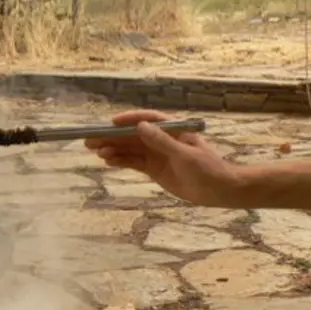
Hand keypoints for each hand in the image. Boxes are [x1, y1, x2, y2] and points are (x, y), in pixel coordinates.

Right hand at [84, 109, 240, 206]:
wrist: (219, 190)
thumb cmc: (208, 168)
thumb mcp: (185, 154)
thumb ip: (162, 141)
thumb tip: (141, 126)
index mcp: (172, 129)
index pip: (147, 119)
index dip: (129, 120)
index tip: (112, 123)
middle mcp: (161, 139)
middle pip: (133, 135)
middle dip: (113, 136)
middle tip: (91, 139)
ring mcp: (157, 154)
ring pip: (130, 149)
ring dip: (113, 149)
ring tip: (96, 152)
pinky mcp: (154, 169)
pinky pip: (134, 163)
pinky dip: (121, 161)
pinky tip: (108, 161)